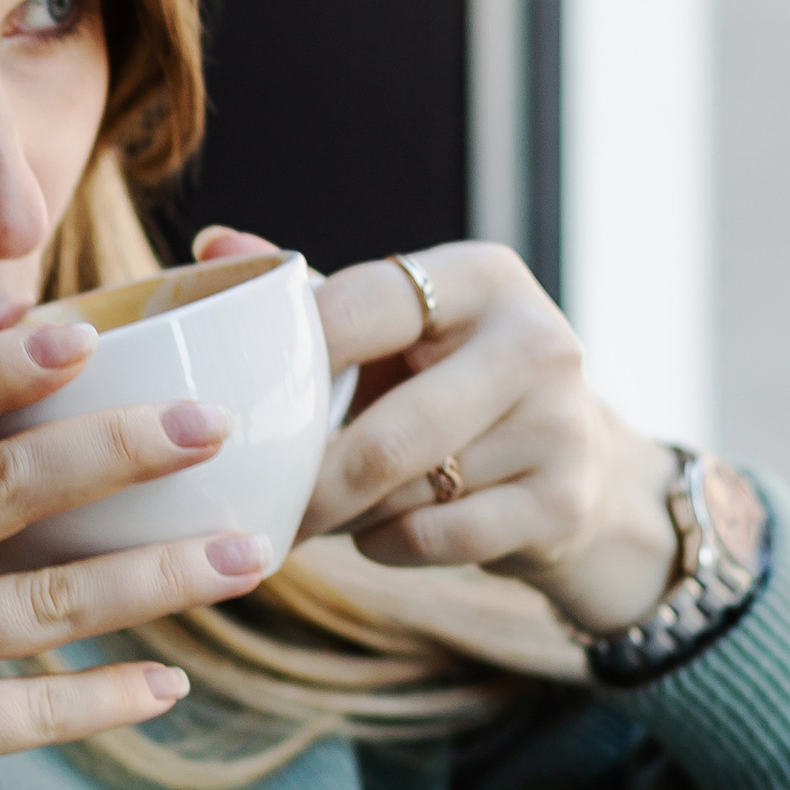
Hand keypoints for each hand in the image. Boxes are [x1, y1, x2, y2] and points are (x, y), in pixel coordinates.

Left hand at [191, 226, 680, 640]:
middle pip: (384, 436)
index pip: (363, 307)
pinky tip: (378, 530)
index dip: (292, 357)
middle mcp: (536, 340)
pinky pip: (435, 538)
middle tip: (253, 503)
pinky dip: (386, 543)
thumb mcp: (394, 327)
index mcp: (482, 276)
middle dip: (308, 483)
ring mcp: (560, 424)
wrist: (577, 463)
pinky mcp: (564, 503)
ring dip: (343, 513)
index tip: (234, 403)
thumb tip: (211, 247)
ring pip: (405, 493)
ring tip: (316, 509)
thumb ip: (311, 294)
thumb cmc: (450, 381)